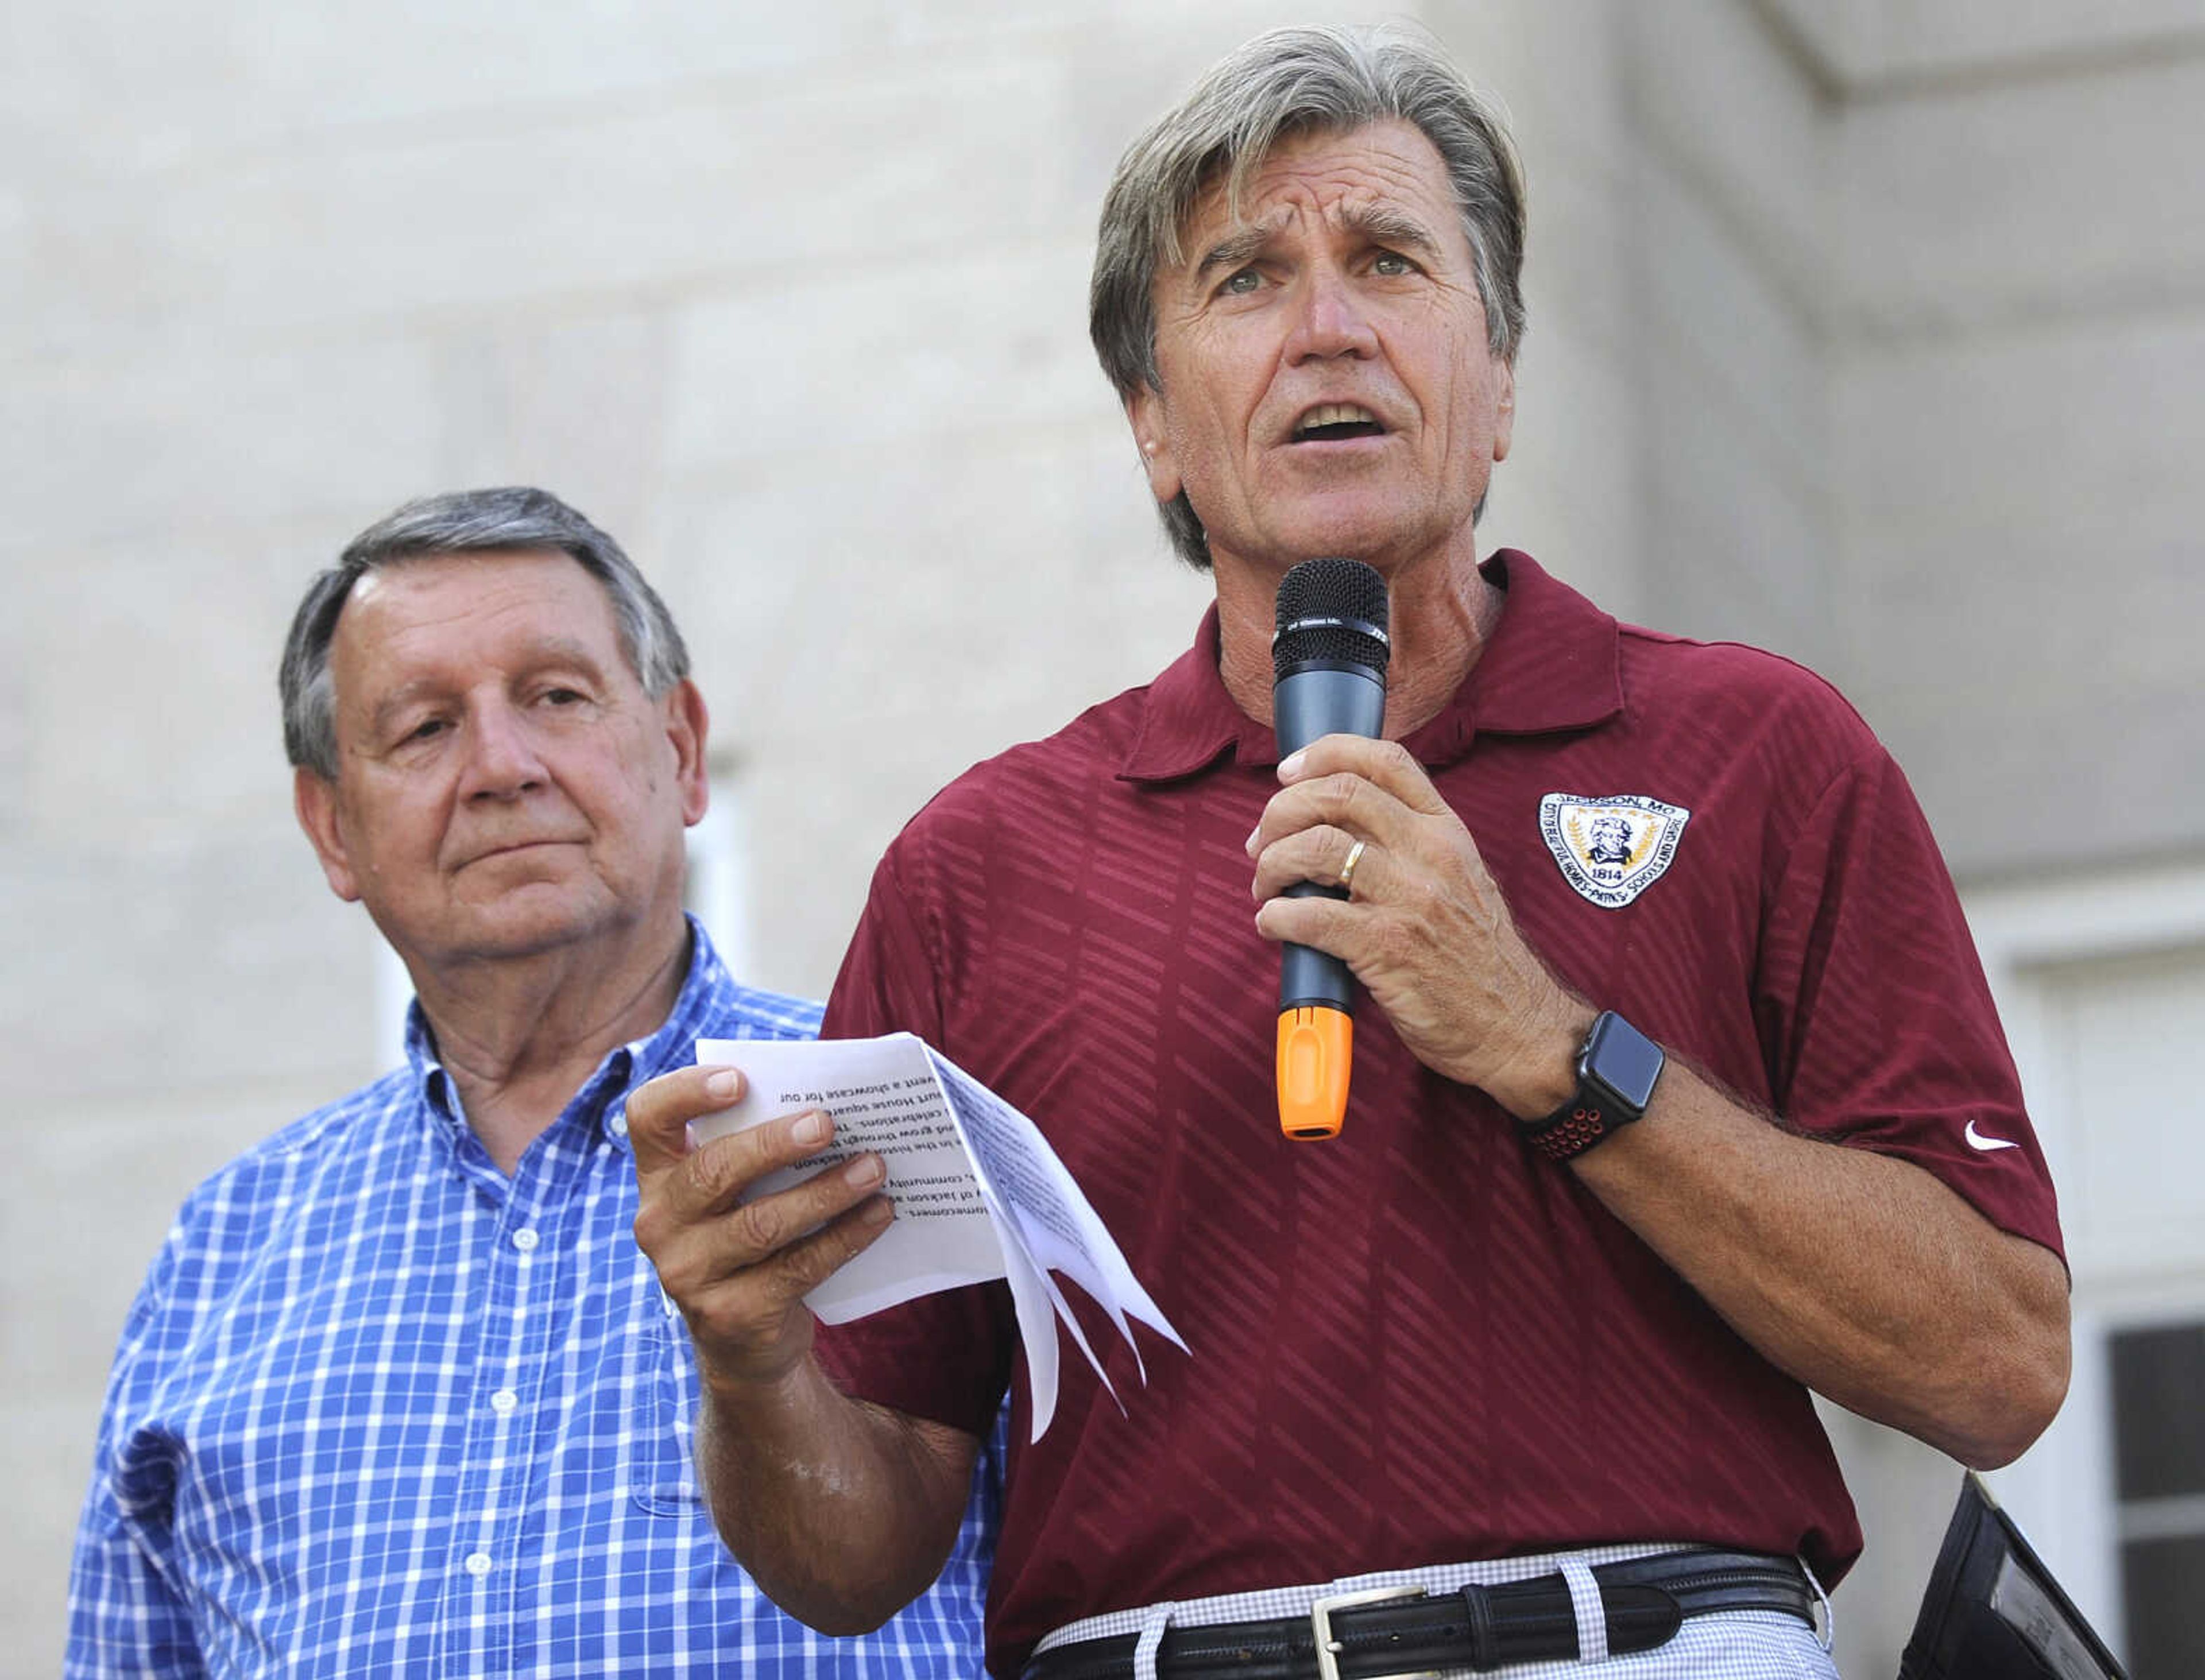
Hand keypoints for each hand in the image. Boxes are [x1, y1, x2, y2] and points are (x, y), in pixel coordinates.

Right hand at [629, 1064, 895, 1389]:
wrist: (744, 1341)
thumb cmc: (747, 1236)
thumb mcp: (735, 1193)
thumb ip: (756, 1147)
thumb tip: (832, 1102)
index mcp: (659, 1175)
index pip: (648, 1116)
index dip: (686, 1091)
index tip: (739, 1080)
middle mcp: (660, 1222)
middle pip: (713, 1170)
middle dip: (773, 1144)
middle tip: (827, 1124)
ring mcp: (688, 1274)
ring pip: (761, 1224)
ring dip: (825, 1192)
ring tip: (873, 1168)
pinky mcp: (731, 1315)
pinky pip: (797, 1267)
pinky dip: (844, 1237)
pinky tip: (878, 1213)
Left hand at [1247, 733, 1588, 1114]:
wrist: (1516, 1024)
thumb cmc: (1478, 957)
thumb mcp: (1459, 878)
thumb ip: (1408, 843)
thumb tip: (1333, 821)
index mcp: (1446, 830)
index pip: (1384, 759)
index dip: (1325, 753)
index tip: (1288, 771)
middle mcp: (1430, 853)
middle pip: (1339, 794)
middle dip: (1281, 811)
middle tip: (1262, 842)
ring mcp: (1410, 898)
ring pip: (1316, 847)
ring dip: (1272, 864)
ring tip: (1265, 888)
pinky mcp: (1388, 947)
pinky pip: (1310, 917)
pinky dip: (1276, 917)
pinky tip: (1273, 925)